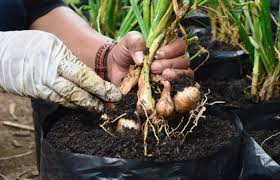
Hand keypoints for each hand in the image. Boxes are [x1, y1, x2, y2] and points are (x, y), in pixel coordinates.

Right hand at [0, 30, 120, 111]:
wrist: (2, 54)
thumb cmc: (32, 45)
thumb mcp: (53, 44)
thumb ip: (69, 60)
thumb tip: (89, 76)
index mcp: (57, 55)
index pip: (83, 74)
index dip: (100, 86)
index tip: (113, 94)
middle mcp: (49, 71)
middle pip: (76, 90)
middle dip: (95, 100)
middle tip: (108, 106)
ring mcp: (41, 84)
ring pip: (67, 99)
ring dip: (84, 105)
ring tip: (98, 109)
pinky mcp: (35, 93)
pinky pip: (57, 101)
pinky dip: (70, 105)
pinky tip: (80, 107)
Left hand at [107, 31, 192, 84]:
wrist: (114, 71)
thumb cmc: (124, 54)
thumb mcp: (126, 42)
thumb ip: (135, 41)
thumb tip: (142, 58)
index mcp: (166, 48)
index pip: (180, 46)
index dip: (171, 50)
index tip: (156, 54)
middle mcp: (172, 62)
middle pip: (184, 62)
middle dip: (169, 64)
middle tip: (152, 67)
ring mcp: (170, 78)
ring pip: (185, 75)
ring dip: (174, 75)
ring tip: (159, 75)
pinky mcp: (166, 91)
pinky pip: (179, 91)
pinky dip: (174, 88)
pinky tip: (163, 86)